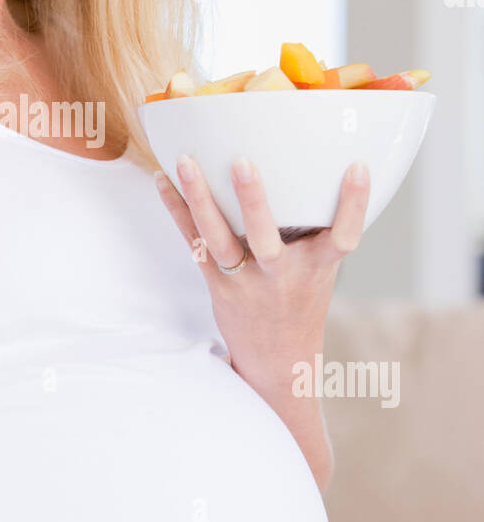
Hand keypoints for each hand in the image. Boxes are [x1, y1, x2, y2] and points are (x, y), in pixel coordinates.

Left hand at [154, 155, 369, 387]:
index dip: (355, 204)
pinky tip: (162, 180)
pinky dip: (177, 210)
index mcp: (317, 268)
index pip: (344, 237)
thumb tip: (312, 167)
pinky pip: (194, 241)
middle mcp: (280, 276)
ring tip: (185, 161)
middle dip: (253, 201)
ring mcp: (244, 281)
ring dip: (200, 198)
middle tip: (243, 162)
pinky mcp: (216, 283)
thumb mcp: (321, 269)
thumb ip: (317, 229)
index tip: (358, 167)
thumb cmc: (301, 301)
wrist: (278, 360)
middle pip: (265, 240)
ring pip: (218, 238)